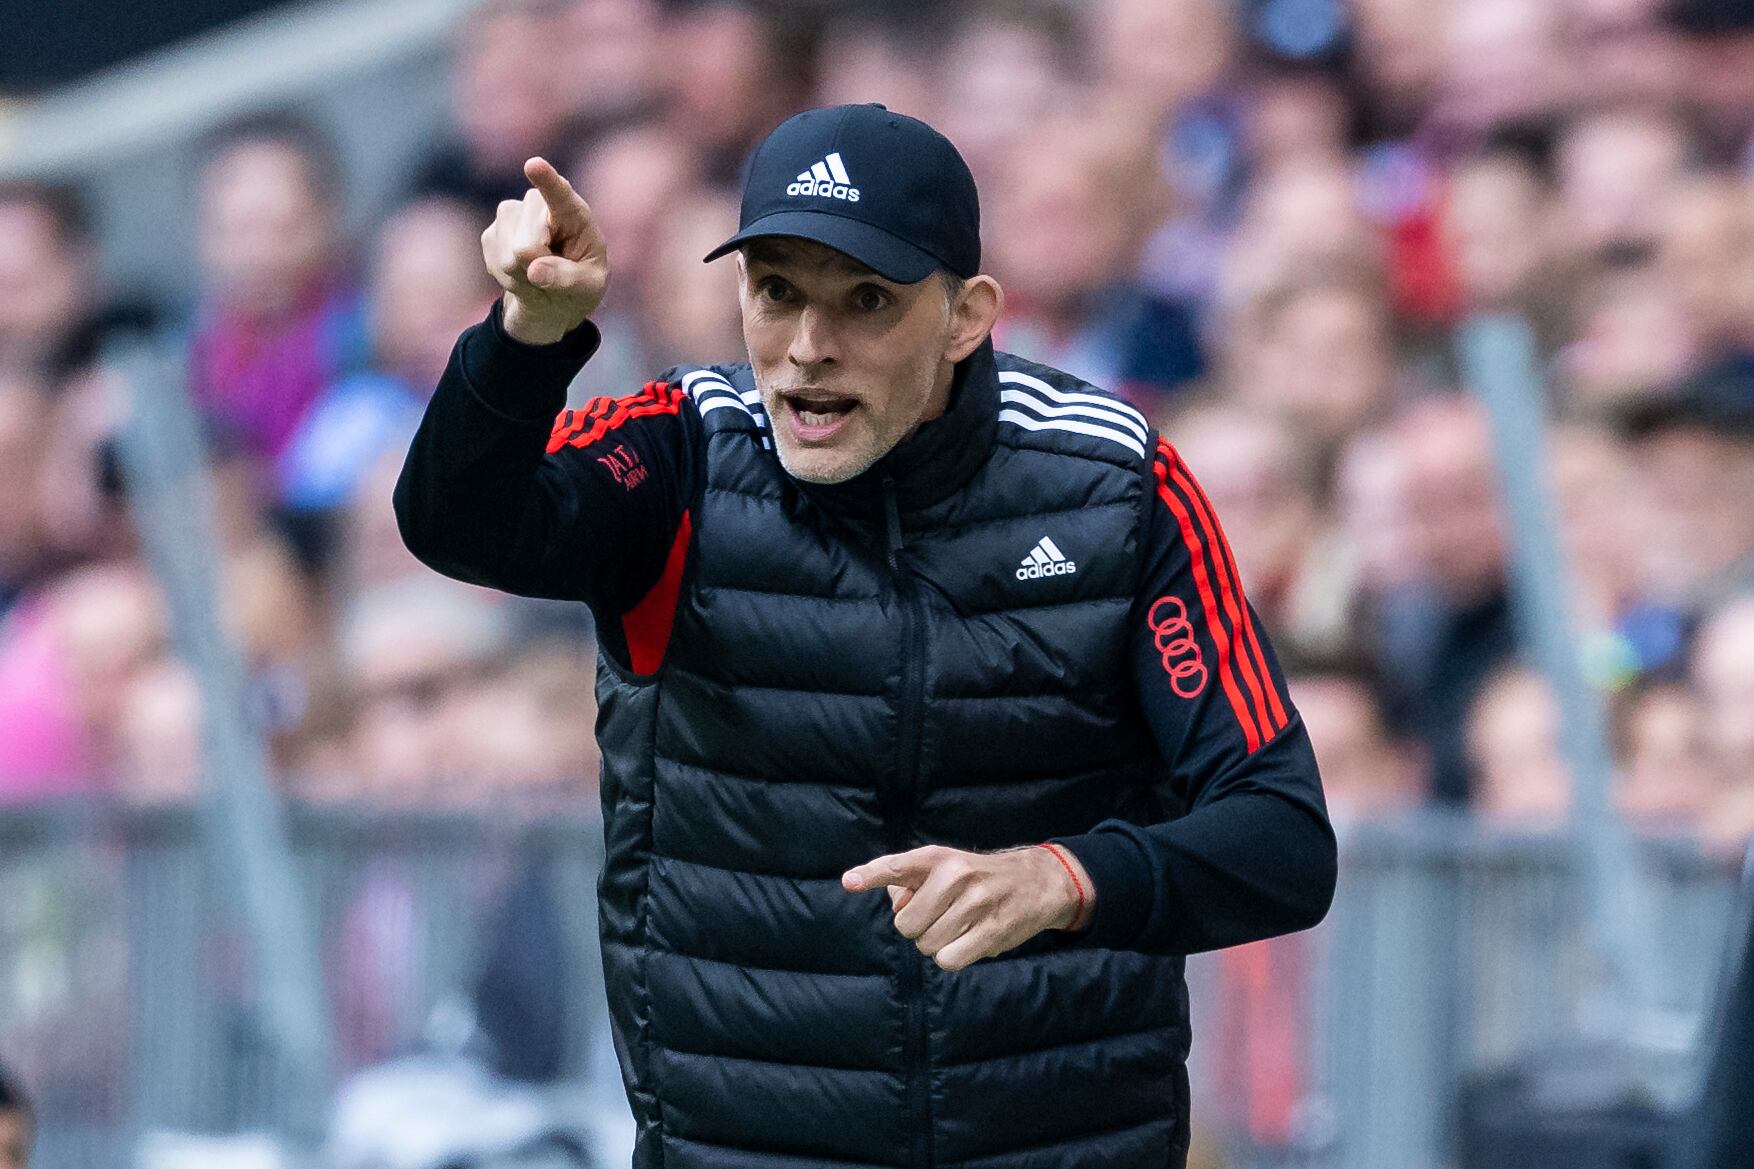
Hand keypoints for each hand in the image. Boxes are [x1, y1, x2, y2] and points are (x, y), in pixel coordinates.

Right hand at [482, 157, 609, 343]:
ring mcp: (509, 215)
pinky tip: (523, 275)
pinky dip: (511, 280)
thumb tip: (535, 271)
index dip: (545, 179)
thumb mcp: (589, 286)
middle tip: (553, 273)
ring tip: (539, 274)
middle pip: (525, 247)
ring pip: (508, 260)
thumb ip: (568, 278)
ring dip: (524, 278)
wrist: (555, 290)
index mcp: (572, 211)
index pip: (558, 192)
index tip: (534, 165)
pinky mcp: (491, 233)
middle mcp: (537, 204)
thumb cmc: (580, 282)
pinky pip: (496, 266)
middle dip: (536, 270)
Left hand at [842, 844, 1090, 971]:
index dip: (872, 874)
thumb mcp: (945, 865)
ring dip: (937, 944)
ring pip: (927, 945)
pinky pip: (948, 961)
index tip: (849, 881)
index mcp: (938, 858)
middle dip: (917, 927)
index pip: (898, 866)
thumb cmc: (976, 877)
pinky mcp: (991, 931)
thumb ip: (911, 882)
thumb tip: (894, 902)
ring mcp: (975, 904)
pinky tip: (968, 941)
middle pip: (906, 925)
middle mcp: (955, 876)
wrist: (1034, 882)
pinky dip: (952, 957)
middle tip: (940, 915)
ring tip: (959, 926)